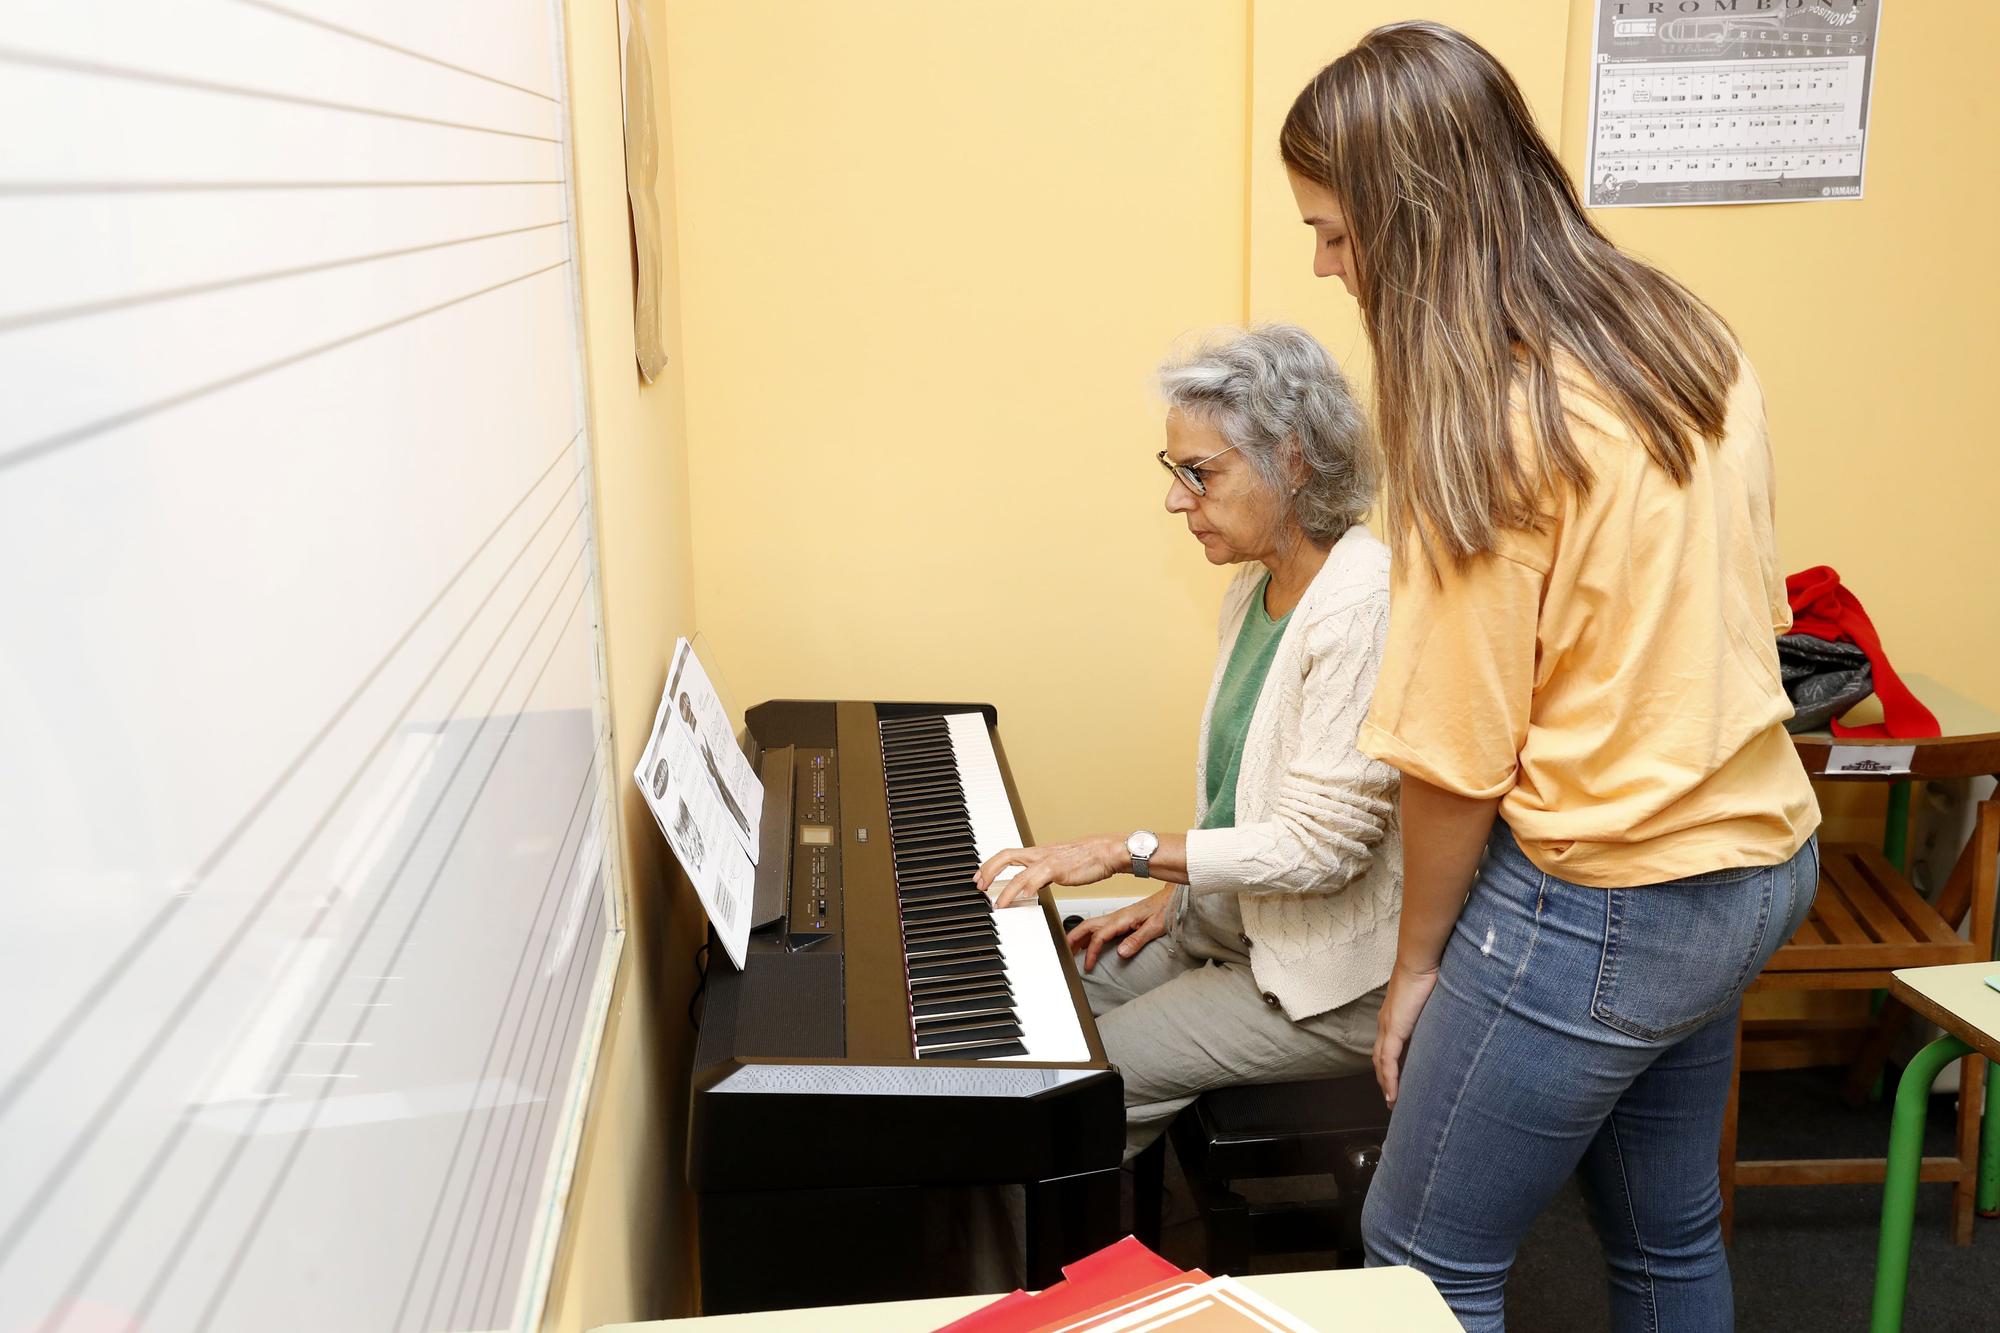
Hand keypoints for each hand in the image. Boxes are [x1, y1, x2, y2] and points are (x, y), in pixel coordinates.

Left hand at [977, 835, 1127, 908]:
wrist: (1107, 851)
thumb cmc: (1087, 858)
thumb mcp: (1058, 866)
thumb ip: (1043, 874)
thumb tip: (1030, 885)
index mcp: (1039, 853)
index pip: (1007, 855)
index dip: (990, 865)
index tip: (979, 877)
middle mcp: (1040, 854)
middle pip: (1006, 856)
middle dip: (988, 871)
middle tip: (979, 886)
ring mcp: (1049, 861)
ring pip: (1020, 873)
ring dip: (1007, 890)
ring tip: (999, 903)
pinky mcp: (1060, 869)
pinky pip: (1040, 877)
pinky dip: (1030, 886)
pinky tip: (1025, 897)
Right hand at [1064, 888, 1173, 971]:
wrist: (1171, 898)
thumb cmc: (1165, 910)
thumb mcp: (1155, 927)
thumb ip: (1137, 940)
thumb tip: (1120, 953)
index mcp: (1121, 919)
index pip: (1098, 936)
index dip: (1091, 952)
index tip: (1088, 965)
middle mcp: (1116, 916)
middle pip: (1086, 926)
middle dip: (1073, 939)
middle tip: (1065, 954)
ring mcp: (1116, 917)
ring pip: (1090, 925)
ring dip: (1078, 936)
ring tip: (1071, 951)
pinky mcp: (1119, 919)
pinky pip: (1098, 927)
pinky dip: (1087, 935)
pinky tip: (1087, 943)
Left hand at [1373, 960, 1439, 1109]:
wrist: (1422, 960)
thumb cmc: (1432, 973)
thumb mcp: (1436, 1000)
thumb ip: (1439, 1013)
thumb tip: (1455, 1018)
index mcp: (1394, 1015)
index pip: (1388, 1046)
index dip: (1390, 1064)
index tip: (1397, 1080)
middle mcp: (1387, 1022)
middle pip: (1380, 1058)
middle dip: (1385, 1079)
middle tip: (1393, 1099)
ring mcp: (1388, 1026)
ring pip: (1381, 1063)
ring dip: (1386, 1084)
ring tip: (1393, 1102)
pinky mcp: (1394, 1029)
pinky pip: (1388, 1061)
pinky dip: (1390, 1080)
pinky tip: (1393, 1095)